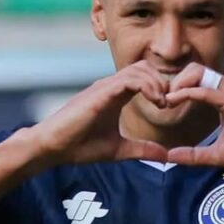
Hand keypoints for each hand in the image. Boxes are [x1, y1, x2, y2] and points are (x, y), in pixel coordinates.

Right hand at [31, 61, 169, 165]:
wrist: (53, 147)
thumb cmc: (80, 146)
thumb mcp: (119, 150)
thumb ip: (142, 150)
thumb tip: (166, 156)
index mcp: (116, 95)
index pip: (144, 77)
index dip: (162, 87)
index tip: (170, 107)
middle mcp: (111, 86)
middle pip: (145, 67)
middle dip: (163, 81)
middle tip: (169, 104)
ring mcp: (105, 87)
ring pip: (140, 70)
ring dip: (157, 84)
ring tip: (163, 104)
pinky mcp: (101, 92)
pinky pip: (130, 80)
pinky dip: (148, 87)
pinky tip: (155, 102)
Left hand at [164, 63, 223, 174]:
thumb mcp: (216, 154)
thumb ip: (192, 154)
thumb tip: (169, 157)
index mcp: (223, 97)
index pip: (195, 80)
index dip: (176, 87)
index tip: (162, 102)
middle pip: (193, 70)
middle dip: (173, 81)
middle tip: (162, 100)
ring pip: (197, 73)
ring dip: (177, 84)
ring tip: (166, 100)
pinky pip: (206, 90)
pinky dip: (187, 92)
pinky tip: (174, 100)